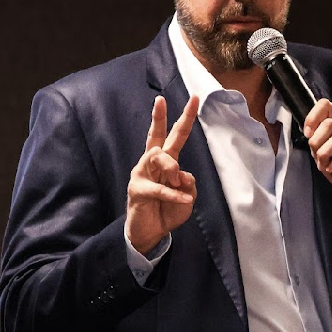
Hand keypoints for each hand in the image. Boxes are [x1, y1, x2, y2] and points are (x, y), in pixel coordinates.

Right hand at [125, 95, 199, 253]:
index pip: (175, 136)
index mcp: (166, 162)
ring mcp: (141, 175)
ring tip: (178, 181)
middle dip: (159, 117)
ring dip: (171, 167)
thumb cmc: (168, 211)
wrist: (150, 234)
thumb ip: (188, 182)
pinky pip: (158, 187)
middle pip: (156, 136)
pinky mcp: (137, 190)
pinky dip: (172, 193)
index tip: (195, 98)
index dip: (185, 118)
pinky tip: (181, 198)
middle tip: (160, 100)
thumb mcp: (187, 196)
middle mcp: (152, 164)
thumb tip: (182, 175)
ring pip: (157, 156)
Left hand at [303, 98, 331, 210]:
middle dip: (316, 141)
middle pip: (330, 124)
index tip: (307, 134)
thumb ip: (317, 137)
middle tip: (316, 155)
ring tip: (323, 164)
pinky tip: (331, 168)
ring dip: (325, 154)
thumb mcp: (325, 148)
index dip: (312, 118)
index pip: (326, 105)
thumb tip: (308, 132)